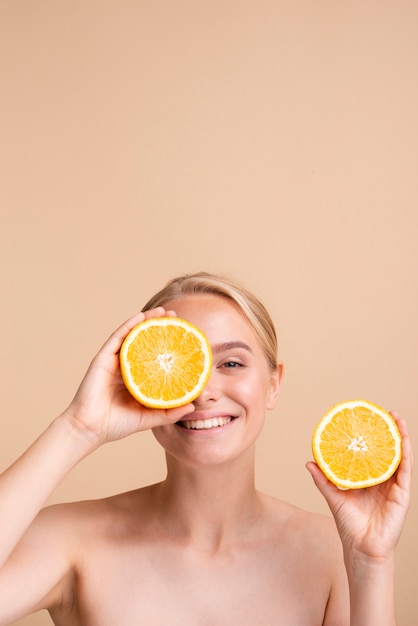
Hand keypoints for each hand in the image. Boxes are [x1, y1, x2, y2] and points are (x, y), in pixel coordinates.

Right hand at [62, 307, 194, 447]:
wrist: (90, 429)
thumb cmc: (116, 424)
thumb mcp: (149, 417)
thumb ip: (169, 412)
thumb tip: (192, 405)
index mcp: (136, 378)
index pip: (153, 356)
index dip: (167, 344)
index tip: (183, 336)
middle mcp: (125, 366)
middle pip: (144, 341)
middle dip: (160, 327)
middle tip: (176, 317)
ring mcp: (113, 361)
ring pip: (132, 335)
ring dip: (146, 320)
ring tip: (163, 311)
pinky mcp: (102, 358)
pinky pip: (117, 337)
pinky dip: (129, 325)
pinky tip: (141, 317)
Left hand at [306, 413, 411, 561]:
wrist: (361, 548)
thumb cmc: (349, 525)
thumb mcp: (334, 496)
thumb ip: (323, 479)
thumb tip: (309, 462)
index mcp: (368, 480)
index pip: (372, 454)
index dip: (373, 438)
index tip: (369, 420)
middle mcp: (383, 481)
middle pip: (387, 452)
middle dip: (389, 432)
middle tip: (386, 413)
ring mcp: (393, 487)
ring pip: (399, 457)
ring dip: (400, 438)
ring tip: (397, 420)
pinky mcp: (401, 495)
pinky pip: (404, 471)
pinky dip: (405, 455)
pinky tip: (404, 442)